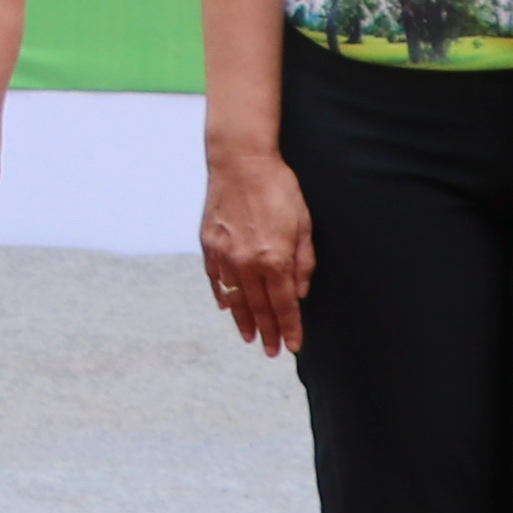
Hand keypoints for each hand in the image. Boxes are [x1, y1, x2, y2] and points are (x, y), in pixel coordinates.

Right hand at [199, 138, 310, 356]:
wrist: (241, 161)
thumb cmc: (279, 188)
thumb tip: (299, 292)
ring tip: (250, 338)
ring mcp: (225, 255)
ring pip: (235, 298)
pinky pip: (216, 279)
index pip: (284, 305)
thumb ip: (304, 261)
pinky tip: (227, 307)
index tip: (292, 346)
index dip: (290, 328)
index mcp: (274, 259)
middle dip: (268, 332)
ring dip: (244, 321)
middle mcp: (247, 263)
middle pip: (259, 308)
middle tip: (272, 351)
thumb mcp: (304, 224)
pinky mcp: (209, 244)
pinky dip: (222, 295)